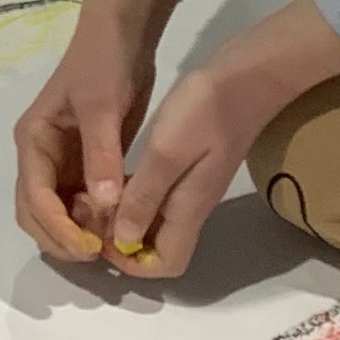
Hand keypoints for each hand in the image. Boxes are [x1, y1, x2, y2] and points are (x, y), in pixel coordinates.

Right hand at [15, 0, 197, 261]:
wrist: (122, 34)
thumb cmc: (104, 64)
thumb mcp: (103, 107)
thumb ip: (102, 154)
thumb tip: (104, 204)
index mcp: (33, 140)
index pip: (34, 197)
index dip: (57, 227)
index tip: (88, 246)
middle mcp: (39, 156)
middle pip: (35, 213)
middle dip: (60, 238)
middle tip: (97, 254)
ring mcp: (60, 161)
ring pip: (56, 212)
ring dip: (75, 232)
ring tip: (109, 240)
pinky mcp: (82, 162)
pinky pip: (79, 201)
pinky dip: (92, 218)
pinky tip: (117, 223)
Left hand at [103, 0, 339, 277]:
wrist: (249, 75)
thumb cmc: (206, 110)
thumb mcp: (167, 152)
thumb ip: (145, 196)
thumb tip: (122, 240)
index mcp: (188, 210)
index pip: (164, 265)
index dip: (129, 261)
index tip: (100, 233)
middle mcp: (191, 207)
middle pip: (157, 248)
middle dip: (121, 241)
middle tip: (90, 211)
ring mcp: (194, 187)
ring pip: (155, 222)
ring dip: (124, 217)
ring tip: (94, 194)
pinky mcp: (192, 167)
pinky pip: (159, 197)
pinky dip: (135, 194)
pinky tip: (116, 174)